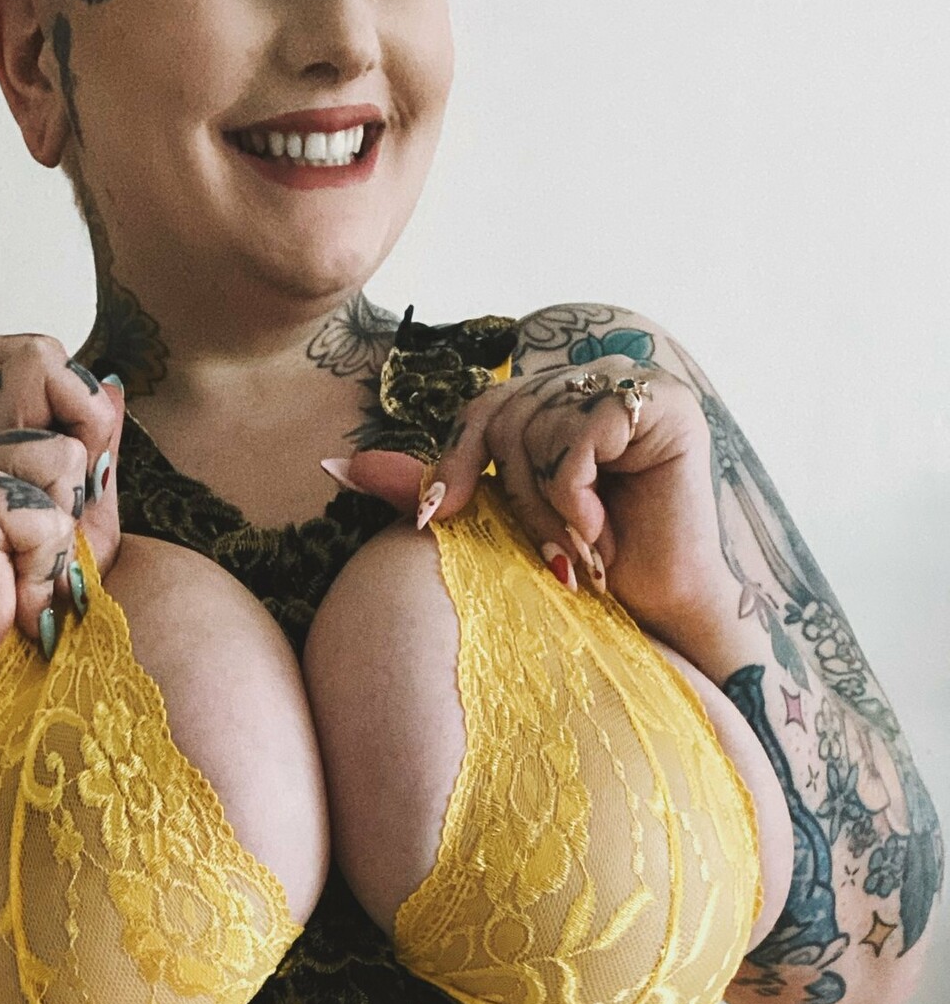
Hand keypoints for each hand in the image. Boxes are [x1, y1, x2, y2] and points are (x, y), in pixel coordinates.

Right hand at [0, 334, 123, 733]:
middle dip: (83, 436)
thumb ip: (98, 461)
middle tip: (60, 521)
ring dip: (67, 532)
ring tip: (36, 574)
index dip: (74, 395)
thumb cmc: (22, 614)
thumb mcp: (82, 533)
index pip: (34, 353)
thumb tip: (114, 387)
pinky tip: (22, 602)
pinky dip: (49, 570)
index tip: (77, 472)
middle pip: (39, 357)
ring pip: (63, 456)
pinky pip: (47, 518)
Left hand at [328, 358, 741, 663]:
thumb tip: (337, 465)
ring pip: (539, 426)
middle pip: (506, 415)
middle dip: (510, 498)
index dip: (454, 462)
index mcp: (557, 401)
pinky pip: (582, 435)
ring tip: (580, 549)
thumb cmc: (585, 577)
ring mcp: (635, 388)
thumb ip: (431, 485)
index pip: (483, 408)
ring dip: (546, 507)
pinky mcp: (667, 406)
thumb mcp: (495, 526)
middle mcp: (595, 383)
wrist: (658, 620)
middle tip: (547, 555)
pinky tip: (603, 534)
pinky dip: (576, 496)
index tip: (434, 518)